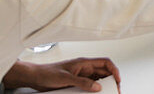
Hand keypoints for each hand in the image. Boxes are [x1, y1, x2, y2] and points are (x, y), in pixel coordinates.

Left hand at [2, 58, 119, 91]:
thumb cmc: (47, 73)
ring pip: (97, 80)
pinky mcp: (75, 83)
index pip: (105, 63)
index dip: (114, 70)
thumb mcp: (66, 78)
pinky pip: (89, 86)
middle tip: (114, 91)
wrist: (35, 77)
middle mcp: (84, 69)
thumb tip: (97, 87)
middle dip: (111, 81)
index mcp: (84, 63)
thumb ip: (82, 82)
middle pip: (104, 73)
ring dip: (103, 86)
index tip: (118, 81)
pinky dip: (94, 90)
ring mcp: (80, 76)